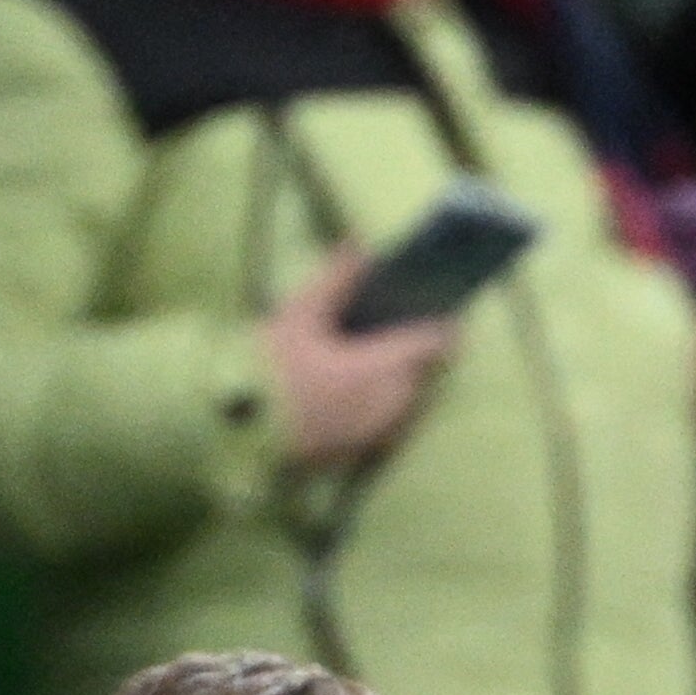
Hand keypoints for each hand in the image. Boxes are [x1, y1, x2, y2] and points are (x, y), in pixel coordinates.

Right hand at [261, 256, 460, 469]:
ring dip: (408, 376)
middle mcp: (390, 404)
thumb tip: (359, 245)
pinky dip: (391, 399)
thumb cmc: (268, 369)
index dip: (445, 324)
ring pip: (412, 398)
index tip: (452, 307)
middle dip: (425, 349)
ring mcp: (380, 431)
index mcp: (379, 368)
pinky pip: (393, 420)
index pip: (431, 343)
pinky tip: (371, 383)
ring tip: (393, 350)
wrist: (244, 432)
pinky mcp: (367, 449)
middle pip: (425, 372)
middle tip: (416, 322)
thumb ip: (335, 280)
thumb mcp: (298, 315)